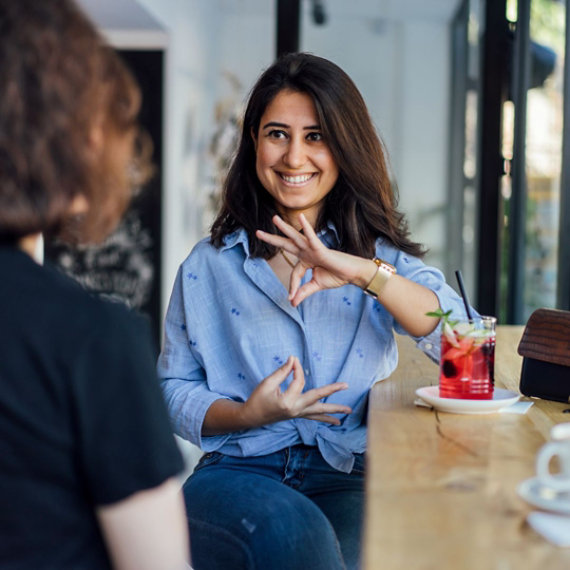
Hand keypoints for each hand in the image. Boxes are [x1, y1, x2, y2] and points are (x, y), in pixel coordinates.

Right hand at [241, 356, 351, 426]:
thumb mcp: (267, 383)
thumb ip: (282, 372)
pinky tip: (337, 422)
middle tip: (346, 385)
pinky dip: (326, 419)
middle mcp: (295, 410)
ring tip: (349, 411)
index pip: (298, 381)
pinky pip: (315, 417)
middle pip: (317, 398)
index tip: (293, 360)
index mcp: (287, 402)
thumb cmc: (257, 399)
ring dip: (334, 411)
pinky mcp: (298, 415)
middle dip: (332, 391)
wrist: (251, 417)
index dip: (296, 368)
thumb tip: (293, 359)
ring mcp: (298, 414)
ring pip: (319, 412)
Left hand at [256, 214, 373, 305]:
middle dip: (272, 239)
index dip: (293, 286)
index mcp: (306, 260)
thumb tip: (292, 303)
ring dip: (284, 228)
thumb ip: (303, 292)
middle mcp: (307, 251)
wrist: (352, 275)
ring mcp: (313, 248)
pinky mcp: (321, 248)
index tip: (292, 298)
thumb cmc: (337, 276)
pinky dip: (307, 227)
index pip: (294, 272)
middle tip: (257, 233)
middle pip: (286, 244)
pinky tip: (301, 217)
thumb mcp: (316, 285)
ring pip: (295, 237)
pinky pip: (312, 237)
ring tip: (274, 218)